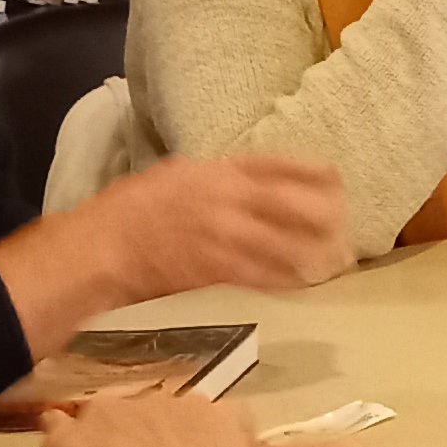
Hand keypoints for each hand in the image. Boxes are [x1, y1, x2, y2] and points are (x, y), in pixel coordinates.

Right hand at [63, 154, 350, 304]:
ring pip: (290, 246)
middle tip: (343, 226)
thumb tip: (256, 183)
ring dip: (318, 255)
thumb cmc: (135, 208)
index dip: (315, 172)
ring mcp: (226, 236)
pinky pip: (267, 277)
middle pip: (299, 205)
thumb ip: (221, 176)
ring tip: (337, 260)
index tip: (337, 178)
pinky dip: (290, 280)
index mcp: (218, 171)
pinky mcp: (219, 270)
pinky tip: (306, 282)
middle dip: (328, 216)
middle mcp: (229, 200)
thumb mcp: (181, 174)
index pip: (281, 164)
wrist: (104, 247)